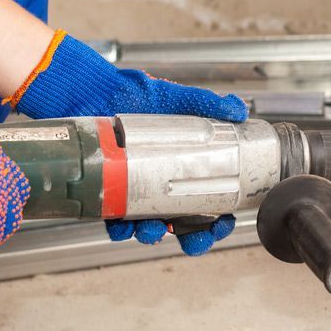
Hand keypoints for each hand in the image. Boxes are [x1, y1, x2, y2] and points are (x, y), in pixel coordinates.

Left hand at [6, 30, 246, 254]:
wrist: (92, 91)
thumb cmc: (134, 94)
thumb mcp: (175, 98)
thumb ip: (206, 104)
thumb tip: (238, 109)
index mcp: (184, 165)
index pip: (210, 198)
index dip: (220, 217)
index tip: (224, 221)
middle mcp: (161, 181)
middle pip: (184, 223)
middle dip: (194, 239)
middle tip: (197, 240)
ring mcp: (135, 189)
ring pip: (150, 226)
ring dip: (153, 235)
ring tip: (154, 231)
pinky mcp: (109, 190)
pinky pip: (115, 218)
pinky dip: (120, 228)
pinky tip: (124, 226)